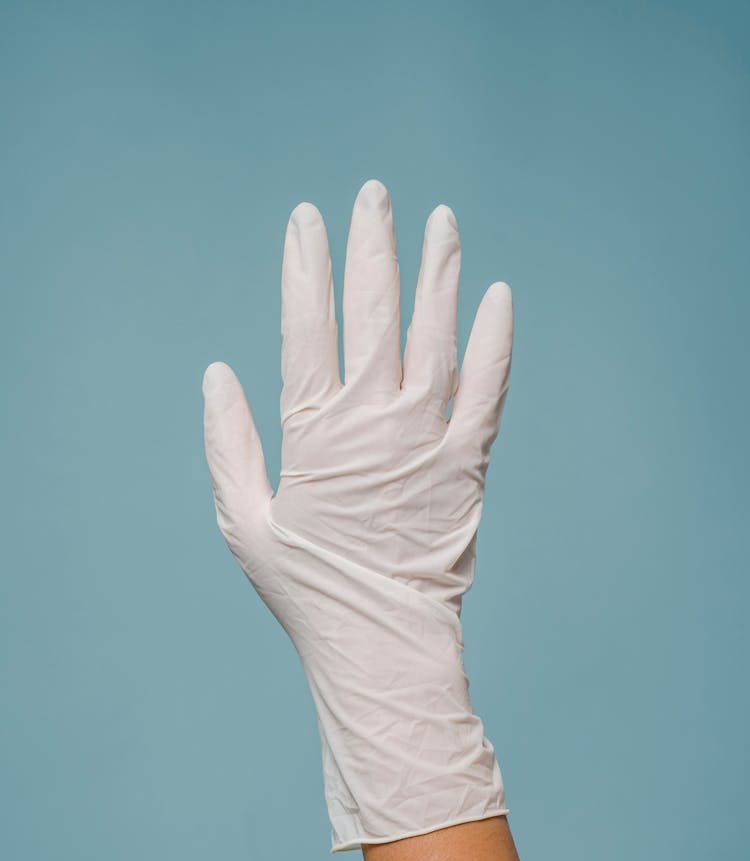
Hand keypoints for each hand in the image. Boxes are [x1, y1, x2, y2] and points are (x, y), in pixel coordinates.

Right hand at [202, 179, 512, 851]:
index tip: (308, 219)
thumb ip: (228, 444)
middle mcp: (374, 418)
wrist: (381, 638)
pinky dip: (496, 340)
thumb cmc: (307, 586)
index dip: (307, 266)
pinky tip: (498, 295)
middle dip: (373, 245)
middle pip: (375, 311)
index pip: (308, 324)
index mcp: (314, 430)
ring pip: (436, 333)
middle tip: (374, 195)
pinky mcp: (469, 460)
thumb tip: (217, 374)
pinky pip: (489, 387)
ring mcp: (428, 435)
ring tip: (441, 221)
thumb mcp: (243, 520)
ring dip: (437, 271)